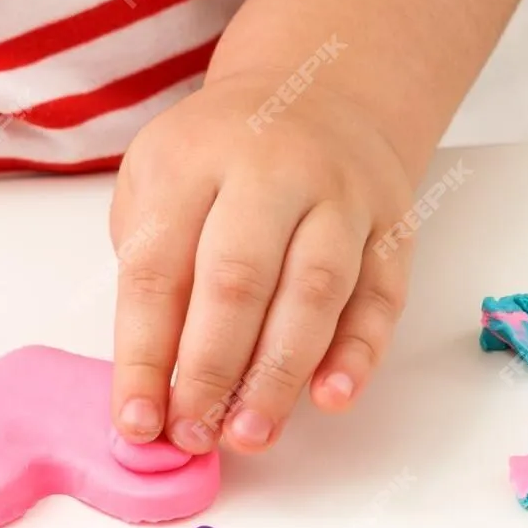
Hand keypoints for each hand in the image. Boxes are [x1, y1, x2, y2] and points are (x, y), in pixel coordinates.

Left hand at [108, 66, 418, 454]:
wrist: (317, 91)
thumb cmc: (216, 162)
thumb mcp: (156, 186)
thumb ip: (151, 274)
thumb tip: (150, 388)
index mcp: (192, 161)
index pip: (159, 269)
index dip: (144, 354)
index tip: (135, 421)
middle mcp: (270, 171)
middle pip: (238, 279)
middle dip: (211, 370)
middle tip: (193, 435)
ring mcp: (340, 195)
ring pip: (315, 290)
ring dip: (280, 374)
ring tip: (250, 433)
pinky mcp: (391, 224)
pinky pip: (380, 295)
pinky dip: (358, 352)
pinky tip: (331, 398)